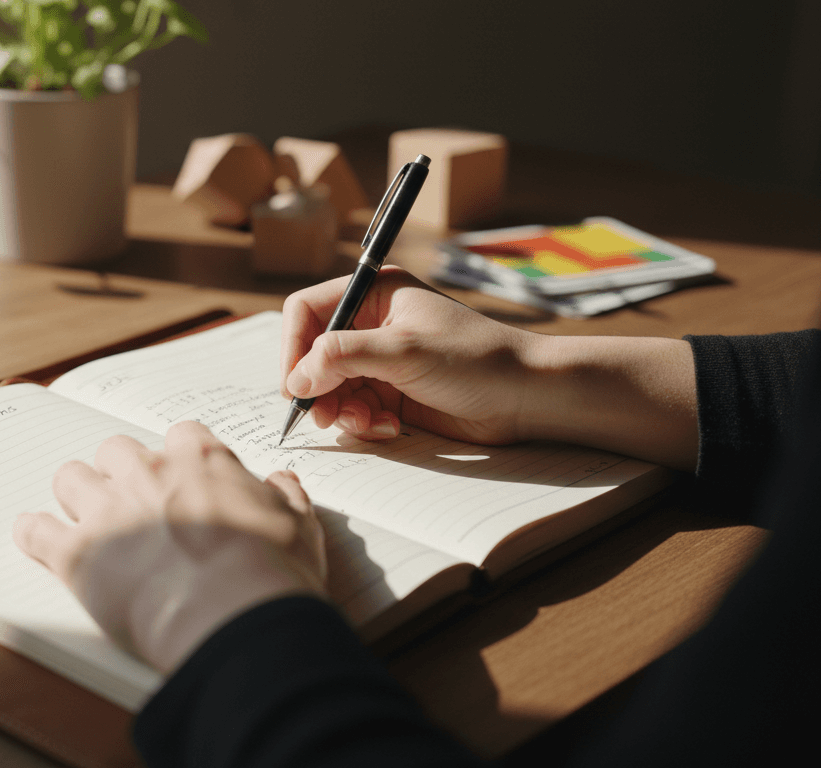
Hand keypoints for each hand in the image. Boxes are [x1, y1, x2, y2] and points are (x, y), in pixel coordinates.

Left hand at [12, 421, 326, 672]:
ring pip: (71, 477)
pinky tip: (35, 537)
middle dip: (120, 472)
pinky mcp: (76, 553)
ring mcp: (108, 510)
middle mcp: (149, 474)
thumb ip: (287, 497)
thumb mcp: (300, 527)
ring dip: (76, 495)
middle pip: (116, 450)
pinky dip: (32, 533)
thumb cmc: (273, 575)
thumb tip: (282, 481)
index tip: (182, 478)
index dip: (179, 458)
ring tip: (84, 518)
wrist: (234, 616)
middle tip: (131, 501)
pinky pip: (35, 530)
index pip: (181, 436)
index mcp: (202, 462)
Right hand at [282, 267, 537, 444]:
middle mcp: (373, 325)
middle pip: (314, 354)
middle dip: (318, 388)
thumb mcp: (403, 351)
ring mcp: (381, 361)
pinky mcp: (392, 394)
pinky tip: (388, 428)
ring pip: (331, 387)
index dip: (294, 347)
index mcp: (375, 294)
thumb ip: (342, 357)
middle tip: (324, 416)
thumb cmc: (474, 358)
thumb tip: (295, 380)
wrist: (526, 396)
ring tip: (366, 422)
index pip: (308, 311)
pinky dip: (362, 422)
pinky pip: (354, 409)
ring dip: (341, 409)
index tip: (294, 385)